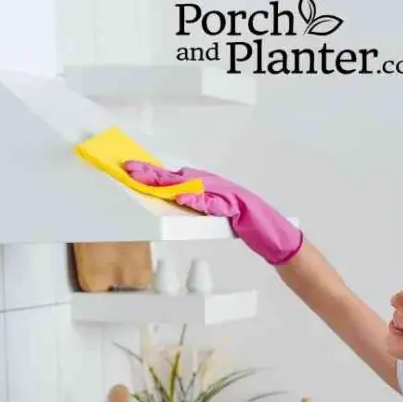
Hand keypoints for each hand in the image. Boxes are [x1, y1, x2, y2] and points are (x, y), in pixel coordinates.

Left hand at [123, 161, 302, 265]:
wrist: (272, 232)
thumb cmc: (244, 223)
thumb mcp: (214, 213)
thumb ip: (196, 206)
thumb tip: (174, 201)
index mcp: (207, 185)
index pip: (176, 176)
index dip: (153, 172)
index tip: (131, 170)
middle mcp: (213, 184)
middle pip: (179, 177)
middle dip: (153, 173)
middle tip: (130, 169)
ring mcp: (224, 193)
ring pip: (192, 185)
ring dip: (169, 182)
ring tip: (148, 179)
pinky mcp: (234, 205)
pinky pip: (212, 202)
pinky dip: (197, 199)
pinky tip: (182, 197)